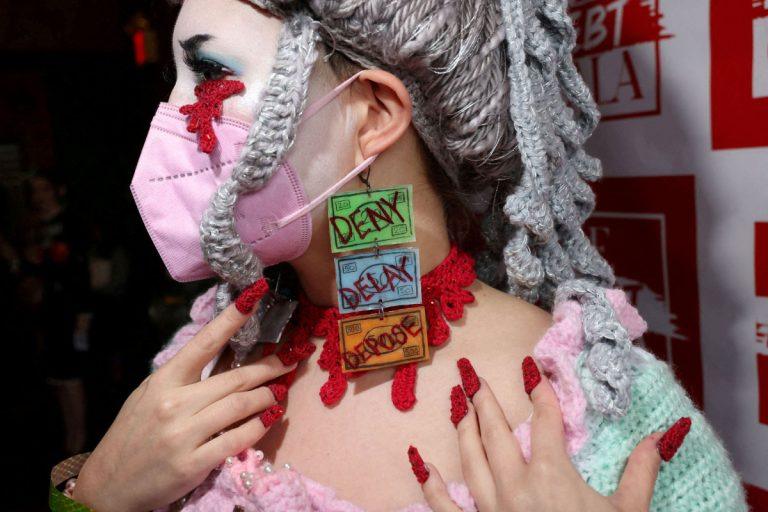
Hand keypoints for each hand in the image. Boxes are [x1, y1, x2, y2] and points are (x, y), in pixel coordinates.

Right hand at [73, 280, 296, 511]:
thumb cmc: (133, 435)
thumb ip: (184, 378)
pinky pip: (238, 439)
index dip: (232, 317)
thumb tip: (224, 354)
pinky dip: (259, 427)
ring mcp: (183, 434)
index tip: (254, 296)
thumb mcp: (150, 395)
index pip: (205, 342)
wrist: (108, 484)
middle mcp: (174, 403)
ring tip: (279, 392)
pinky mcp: (193, 463)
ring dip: (268, 396)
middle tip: (291, 358)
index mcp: (164, 380)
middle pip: (236, 377)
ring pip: (242, 405)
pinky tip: (269, 419)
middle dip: (270, 366)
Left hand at [408, 357, 690, 511]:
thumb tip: (662, 435)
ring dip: (463, 428)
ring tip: (457, 402)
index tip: (532, 366)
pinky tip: (419, 461)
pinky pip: (444, 505)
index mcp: (552, 474)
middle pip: (496, 431)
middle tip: (472, 375)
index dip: (541, 392)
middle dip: (484, 400)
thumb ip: (640, 472)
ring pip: (470, 458)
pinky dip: (430, 483)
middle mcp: (515, 484)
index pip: (546, 420)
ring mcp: (490, 507)